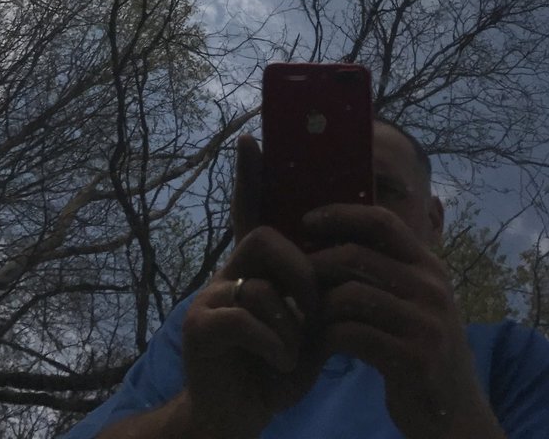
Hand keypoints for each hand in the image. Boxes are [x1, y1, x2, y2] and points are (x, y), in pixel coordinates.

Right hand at [180, 136, 323, 438]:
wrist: (236, 420)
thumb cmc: (276, 370)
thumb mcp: (307, 328)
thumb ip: (319, 295)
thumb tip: (348, 264)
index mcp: (255, 269)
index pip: (251, 211)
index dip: (250, 177)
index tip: (250, 138)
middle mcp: (227, 274)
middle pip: (263, 237)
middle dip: (300, 273)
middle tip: (314, 310)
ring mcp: (209, 299)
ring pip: (260, 284)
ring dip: (291, 323)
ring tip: (294, 354)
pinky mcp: (200, 328)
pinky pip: (245, 318)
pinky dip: (274, 344)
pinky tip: (280, 365)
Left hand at [302, 204, 483, 438]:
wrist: (455, 414)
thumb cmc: (422, 350)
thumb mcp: (417, 301)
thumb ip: (389, 270)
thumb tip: (335, 236)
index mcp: (430, 266)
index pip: (382, 222)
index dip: (341, 214)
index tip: (307, 220)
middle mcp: (431, 288)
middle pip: (356, 255)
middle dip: (316, 264)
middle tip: (294, 280)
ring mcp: (425, 323)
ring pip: (348, 295)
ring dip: (317, 305)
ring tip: (304, 315)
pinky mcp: (413, 359)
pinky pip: (352, 334)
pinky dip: (326, 337)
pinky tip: (318, 344)